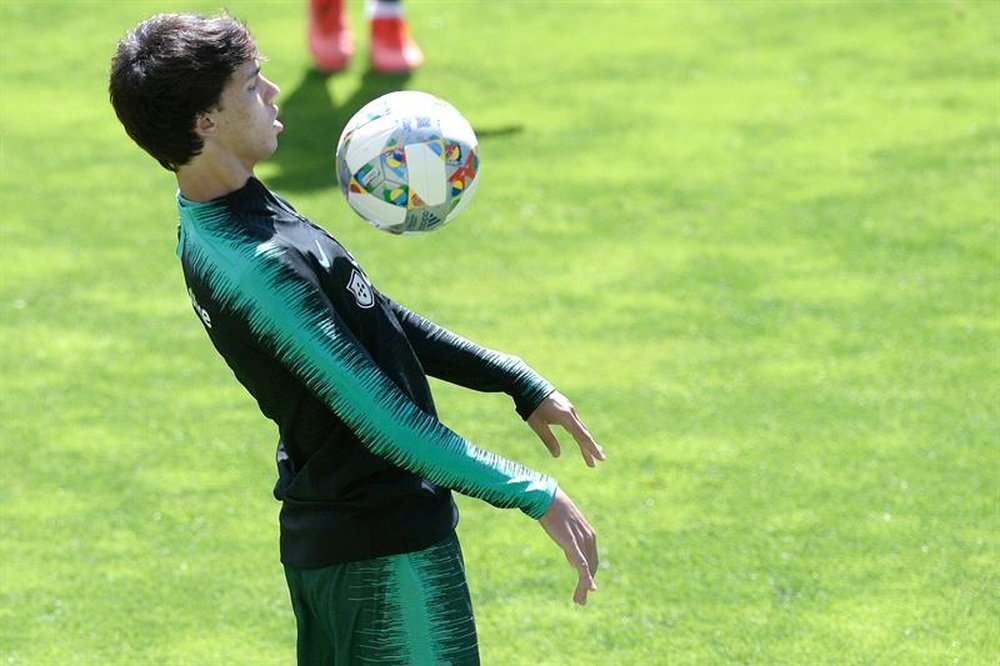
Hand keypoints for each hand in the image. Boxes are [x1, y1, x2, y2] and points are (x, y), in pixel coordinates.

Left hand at [527, 391, 605, 466]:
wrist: (528, 385)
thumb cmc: (532, 406)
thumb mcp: (538, 425)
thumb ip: (549, 440)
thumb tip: (557, 455)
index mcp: (566, 417)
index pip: (582, 436)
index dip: (591, 448)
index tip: (601, 458)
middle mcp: (571, 412)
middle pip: (584, 433)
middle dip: (591, 448)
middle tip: (601, 460)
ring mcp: (569, 409)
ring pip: (580, 428)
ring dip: (586, 441)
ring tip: (593, 453)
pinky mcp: (566, 407)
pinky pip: (576, 423)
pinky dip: (580, 433)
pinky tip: (581, 440)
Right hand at [539, 487, 598, 604]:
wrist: (547, 498)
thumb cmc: (554, 512)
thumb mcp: (565, 530)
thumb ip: (572, 546)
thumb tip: (574, 562)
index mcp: (589, 535)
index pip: (592, 560)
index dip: (588, 576)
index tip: (584, 589)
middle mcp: (589, 538)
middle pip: (591, 567)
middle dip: (586, 585)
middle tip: (580, 601)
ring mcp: (581, 540)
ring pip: (586, 568)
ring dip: (584, 586)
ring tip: (579, 601)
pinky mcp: (571, 542)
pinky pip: (581, 563)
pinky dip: (586, 576)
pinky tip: (588, 588)